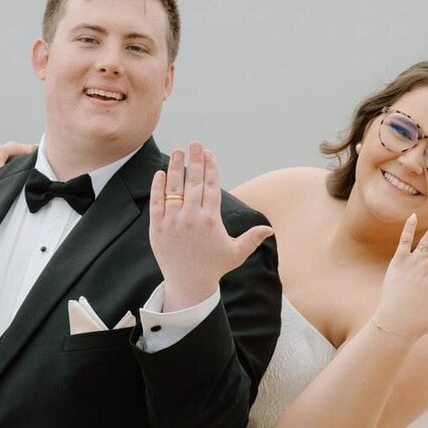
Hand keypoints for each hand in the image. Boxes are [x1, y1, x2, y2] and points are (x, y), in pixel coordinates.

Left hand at [149, 143, 273, 310]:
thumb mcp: (236, 253)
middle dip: (194, 160)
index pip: (211, 186)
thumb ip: (252, 239)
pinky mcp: (157, 227)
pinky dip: (158, 186)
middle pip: (193, 182)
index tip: (209, 153)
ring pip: (174, 188)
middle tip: (195, 143)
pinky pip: (157, 202)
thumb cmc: (213, 268)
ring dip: (175, 167)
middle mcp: (191, 218)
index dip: (210, 167)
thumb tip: (270, 229)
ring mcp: (172, 221)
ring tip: (178, 151)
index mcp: (211, 220)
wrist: (188, 284)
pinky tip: (161, 172)